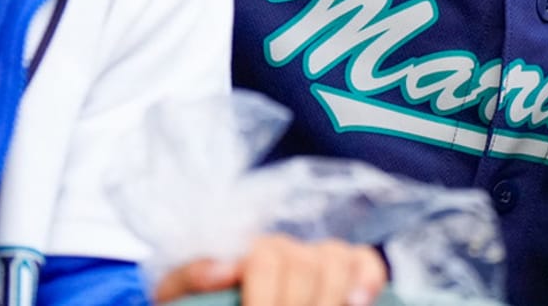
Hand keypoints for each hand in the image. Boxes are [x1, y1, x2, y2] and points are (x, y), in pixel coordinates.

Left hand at [154, 235, 386, 305]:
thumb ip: (189, 278)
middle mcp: (286, 248)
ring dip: (329, 296)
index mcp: (245, 250)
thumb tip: (222, 270)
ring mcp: (317, 258)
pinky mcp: (346, 272)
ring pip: (336, 258)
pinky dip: (367, 278)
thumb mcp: (180, 295)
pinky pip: (365, 260)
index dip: (264, 298)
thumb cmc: (201, 305)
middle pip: (304, 264)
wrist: (214, 303)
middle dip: (296, 304)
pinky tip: (358, 302)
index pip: (265, 260)